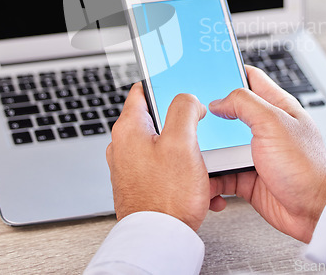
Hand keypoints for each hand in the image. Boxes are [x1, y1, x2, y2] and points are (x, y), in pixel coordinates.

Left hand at [106, 83, 209, 230]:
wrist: (158, 241)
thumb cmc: (166, 198)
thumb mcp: (181, 143)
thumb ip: (184, 110)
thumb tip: (188, 99)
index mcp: (129, 128)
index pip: (142, 90)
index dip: (163, 84)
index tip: (178, 84)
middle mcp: (124, 145)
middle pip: (157, 117)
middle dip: (182, 123)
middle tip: (198, 129)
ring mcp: (132, 165)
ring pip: (164, 143)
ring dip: (186, 149)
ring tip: (200, 162)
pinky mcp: (141, 182)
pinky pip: (164, 165)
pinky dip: (181, 169)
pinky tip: (197, 182)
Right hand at [209, 66, 325, 242]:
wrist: (315, 213)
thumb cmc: (307, 168)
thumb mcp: (274, 123)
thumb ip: (244, 103)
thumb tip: (219, 101)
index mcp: (276, 106)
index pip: (251, 78)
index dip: (230, 70)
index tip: (210, 69)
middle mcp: (265, 128)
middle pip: (230, 111)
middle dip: (211, 113)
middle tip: (194, 113)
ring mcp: (256, 152)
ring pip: (222, 143)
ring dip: (208, 148)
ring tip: (195, 148)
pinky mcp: (248, 176)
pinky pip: (222, 172)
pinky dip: (211, 176)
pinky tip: (206, 176)